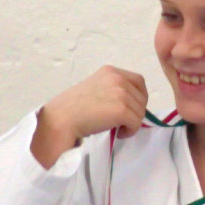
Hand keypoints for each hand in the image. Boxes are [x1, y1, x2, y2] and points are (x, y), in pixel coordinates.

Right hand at [32, 66, 148, 167]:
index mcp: (111, 71)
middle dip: (136, 111)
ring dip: (132, 123)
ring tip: (118, 128)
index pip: (138, 81)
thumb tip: (132, 102)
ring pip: (141, 111)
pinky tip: (118, 133)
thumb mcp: (96, 87)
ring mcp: (121, 93)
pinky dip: (130, 131)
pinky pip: (136, 123)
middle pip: (142, 97)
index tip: (129, 109)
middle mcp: (118, 78)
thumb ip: (113, 89)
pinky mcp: (121, 109)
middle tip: (122, 121)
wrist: (62, 119)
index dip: (138, 97)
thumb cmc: (73, 108)